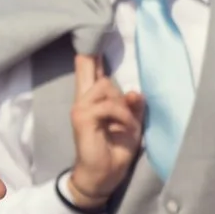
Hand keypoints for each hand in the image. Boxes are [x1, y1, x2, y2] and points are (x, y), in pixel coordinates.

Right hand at [65, 54, 144, 208]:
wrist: (103, 176)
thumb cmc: (116, 150)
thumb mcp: (132, 125)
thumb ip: (133, 107)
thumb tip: (134, 91)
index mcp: (93, 101)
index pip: (88, 71)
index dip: (89, 55)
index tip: (91, 37)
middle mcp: (83, 101)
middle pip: (93, 71)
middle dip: (106, 73)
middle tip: (117, 96)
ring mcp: (80, 108)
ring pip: (106, 88)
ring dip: (123, 106)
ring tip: (128, 124)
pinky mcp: (83, 118)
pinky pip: (109, 106)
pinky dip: (123, 117)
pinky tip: (126, 129)